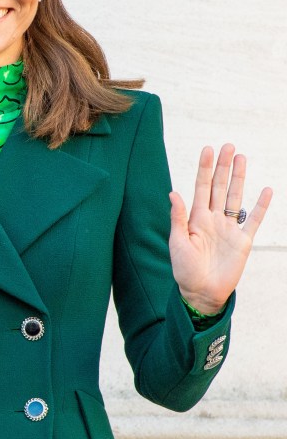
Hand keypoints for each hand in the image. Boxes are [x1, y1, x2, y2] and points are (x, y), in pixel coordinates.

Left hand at [169, 143, 272, 312]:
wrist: (201, 292)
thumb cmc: (184, 269)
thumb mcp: (178, 242)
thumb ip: (178, 218)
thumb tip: (173, 193)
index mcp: (195, 218)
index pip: (201, 187)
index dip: (204, 169)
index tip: (207, 149)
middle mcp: (213, 219)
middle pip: (219, 187)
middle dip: (222, 167)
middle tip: (228, 146)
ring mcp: (229, 228)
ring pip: (236, 197)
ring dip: (239, 178)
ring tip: (241, 158)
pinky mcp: (243, 241)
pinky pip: (254, 219)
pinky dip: (261, 206)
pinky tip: (266, 190)